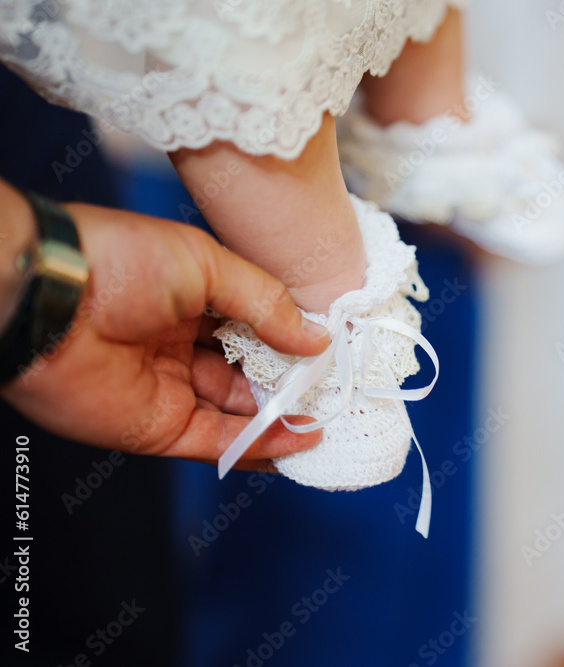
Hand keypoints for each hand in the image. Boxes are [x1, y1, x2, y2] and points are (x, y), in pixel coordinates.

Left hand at [1, 194, 332, 470]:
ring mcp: (170, 390)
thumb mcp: (209, 264)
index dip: (292, 338)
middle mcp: (181, 347)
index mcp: (191, 301)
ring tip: (329, 419)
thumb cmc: (120, 262)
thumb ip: (266, 304)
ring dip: (283, 418)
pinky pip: (218, 441)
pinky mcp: (157, 429)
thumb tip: (318, 341)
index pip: (254, 326)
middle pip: (248, 373)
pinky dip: (259, 444)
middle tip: (336, 390)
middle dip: (292, 382)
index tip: (332, 350)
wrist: (48, 300)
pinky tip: (297, 439)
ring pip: (238, 412)